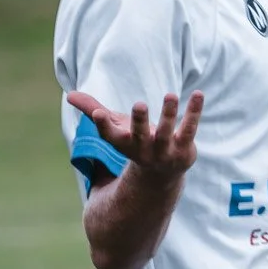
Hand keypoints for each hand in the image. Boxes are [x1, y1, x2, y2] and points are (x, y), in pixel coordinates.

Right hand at [68, 89, 203, 181]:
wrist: (161, 174)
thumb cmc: (134, 143)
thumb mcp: (114, 126)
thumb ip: (92, 109)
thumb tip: (69, 94)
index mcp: (123, 144)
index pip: (110, 136)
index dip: (103, 125)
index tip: (97, 114)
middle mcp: (143, 150)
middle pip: (140, 136)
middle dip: (139, 122)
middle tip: (139, 104)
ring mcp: (164, 152)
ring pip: (166, 133)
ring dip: (168, 114)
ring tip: (170, 94)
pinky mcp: (184, 149)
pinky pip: (189, 129)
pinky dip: (194, 112)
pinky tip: (199, 94)